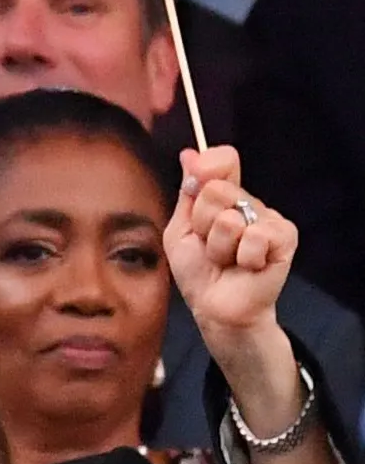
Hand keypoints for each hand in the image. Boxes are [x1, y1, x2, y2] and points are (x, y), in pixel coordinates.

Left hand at [164, 145, 297, 367]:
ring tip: (226, 260)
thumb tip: (189, 154)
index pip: (222, 159)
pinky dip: (243, 257)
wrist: (216, 308)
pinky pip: (255, 236)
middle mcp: (248, 202)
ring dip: (219, 247)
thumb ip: (187, 193)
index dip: (207, 166)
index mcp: (224, 196)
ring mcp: (268, 219)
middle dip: (202, 223)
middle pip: (217, 189)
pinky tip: (247, 267)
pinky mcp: (284, 238)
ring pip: (230, 218)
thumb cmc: (199, 273)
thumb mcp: (179, 230)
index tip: (195, 181)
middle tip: (208, 245)